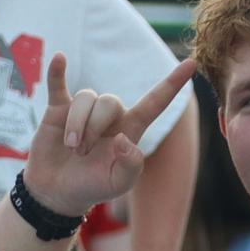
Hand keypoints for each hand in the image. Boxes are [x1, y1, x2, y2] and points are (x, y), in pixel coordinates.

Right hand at [18, 51, 195, 216]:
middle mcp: (110, 116)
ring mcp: (84, 110)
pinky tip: (59, 58)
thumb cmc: (93, 186)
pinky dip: (57, 72)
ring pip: (85, 98)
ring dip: (76, 124)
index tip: (192, 64)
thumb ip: (131, 165)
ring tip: (71, 147)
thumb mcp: (119, 183)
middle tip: (82, 154)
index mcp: (130, 129)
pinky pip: (59, 83)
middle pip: (109, 102)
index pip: (155, 102)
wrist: (58, 191)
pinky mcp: (58, 109)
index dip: (172, 84)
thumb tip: (122, 138)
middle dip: (94, 128)